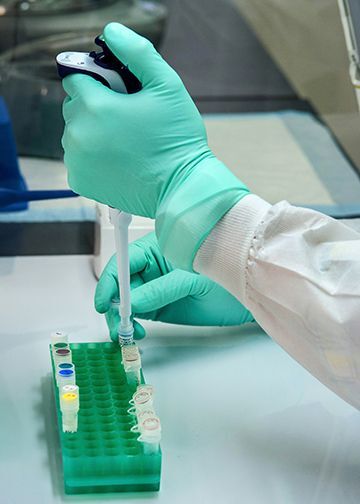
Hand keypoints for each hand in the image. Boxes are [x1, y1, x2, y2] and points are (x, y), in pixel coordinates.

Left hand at [62, 23, 248, 270]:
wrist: (180, 188)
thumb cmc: (177, 139)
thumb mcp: (167, 86)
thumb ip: (137, 52)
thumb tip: (111, 32)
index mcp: (95, 106)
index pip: (75, 78)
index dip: (97, 82)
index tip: (118, 94)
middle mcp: (78, 133)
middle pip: (73, 106)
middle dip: (94, 107)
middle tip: (126, 120)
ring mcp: (76, 160)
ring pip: (74, 132)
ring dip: (92, 132)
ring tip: (124, 143)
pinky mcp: (79, 180)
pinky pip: (76, 158)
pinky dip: (91, 156)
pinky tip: (116, 160)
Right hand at [95, 233, 253, 340]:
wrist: (247, 294)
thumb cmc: (226, 273)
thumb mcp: (192, 280)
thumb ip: (161, 290)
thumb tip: (131, 303)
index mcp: (156, 249)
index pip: (124, 263)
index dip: (110, 281)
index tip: (104, 301)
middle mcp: (151, 268)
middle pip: (119, 284)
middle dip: (113, 305)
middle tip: (118, 324)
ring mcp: (154, 288)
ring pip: (125, 302)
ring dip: (120, 319)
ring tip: (128, 332)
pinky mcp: (159, 307)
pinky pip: (137, 315)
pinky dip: (131, 325)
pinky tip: (136, 332)